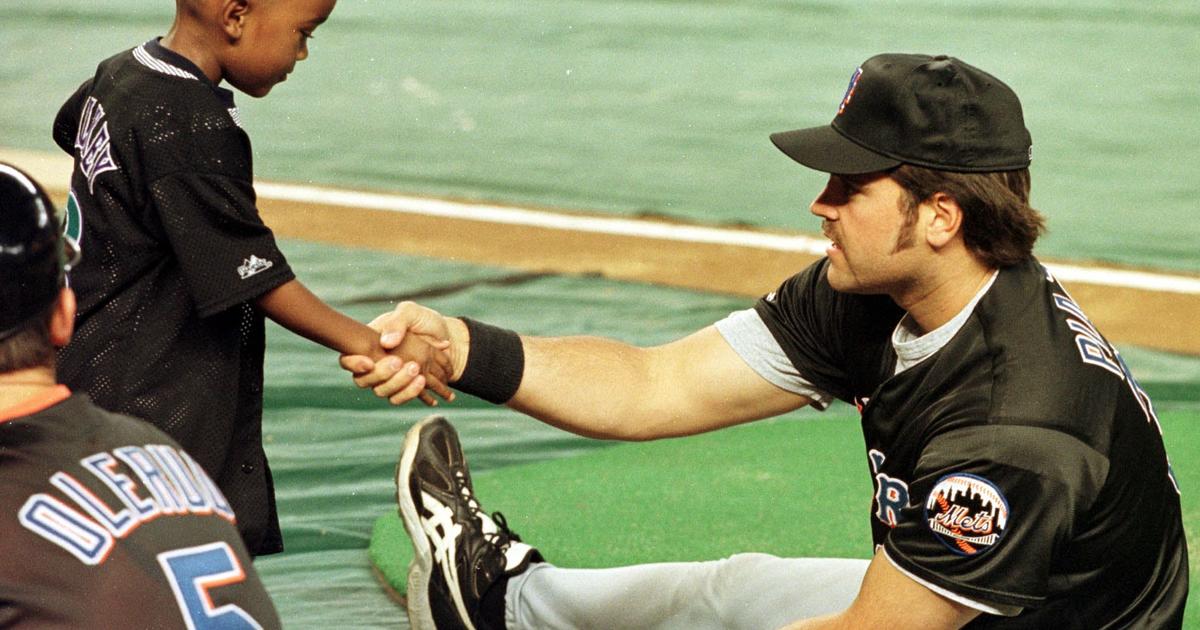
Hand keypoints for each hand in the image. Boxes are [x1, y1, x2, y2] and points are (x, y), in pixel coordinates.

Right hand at [340, 301, 461, 404]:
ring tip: (417, 371)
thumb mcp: (411, 313)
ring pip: (382, 391)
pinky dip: (412, 393)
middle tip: (399, 362)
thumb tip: (386, 343)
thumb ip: (397, 322)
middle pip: (363, 380)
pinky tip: (422, 382)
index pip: (348, 359)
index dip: (353, 364)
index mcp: (369, 344)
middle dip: (381, 374)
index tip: (369, 363)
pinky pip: (400, 398)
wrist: (449, 337)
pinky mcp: (404, 388)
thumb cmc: (425, 321)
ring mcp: (389, 378)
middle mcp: (375, 364)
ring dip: (398, 384)